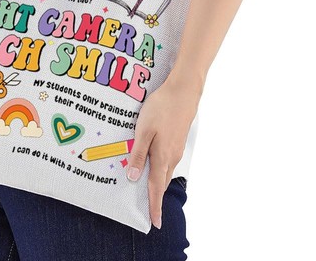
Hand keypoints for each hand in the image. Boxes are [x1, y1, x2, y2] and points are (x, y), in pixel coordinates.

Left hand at [125, 76, 200, 229]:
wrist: (183, 92)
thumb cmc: (161, 108)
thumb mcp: (143, 130)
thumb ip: (137, 154)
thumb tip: (132, 177)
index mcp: (162, 157)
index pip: (156, 188)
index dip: (155, 206)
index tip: (155, 223)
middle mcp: (171, 157)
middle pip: (161, 183)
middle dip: (155, 197)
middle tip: (146, 208)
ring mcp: (176, 149)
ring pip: (165, 172)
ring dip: (157, 182)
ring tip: (145, 188)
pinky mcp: (177, 140)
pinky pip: (167, 161)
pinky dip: (160, 168)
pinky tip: (152, 162)